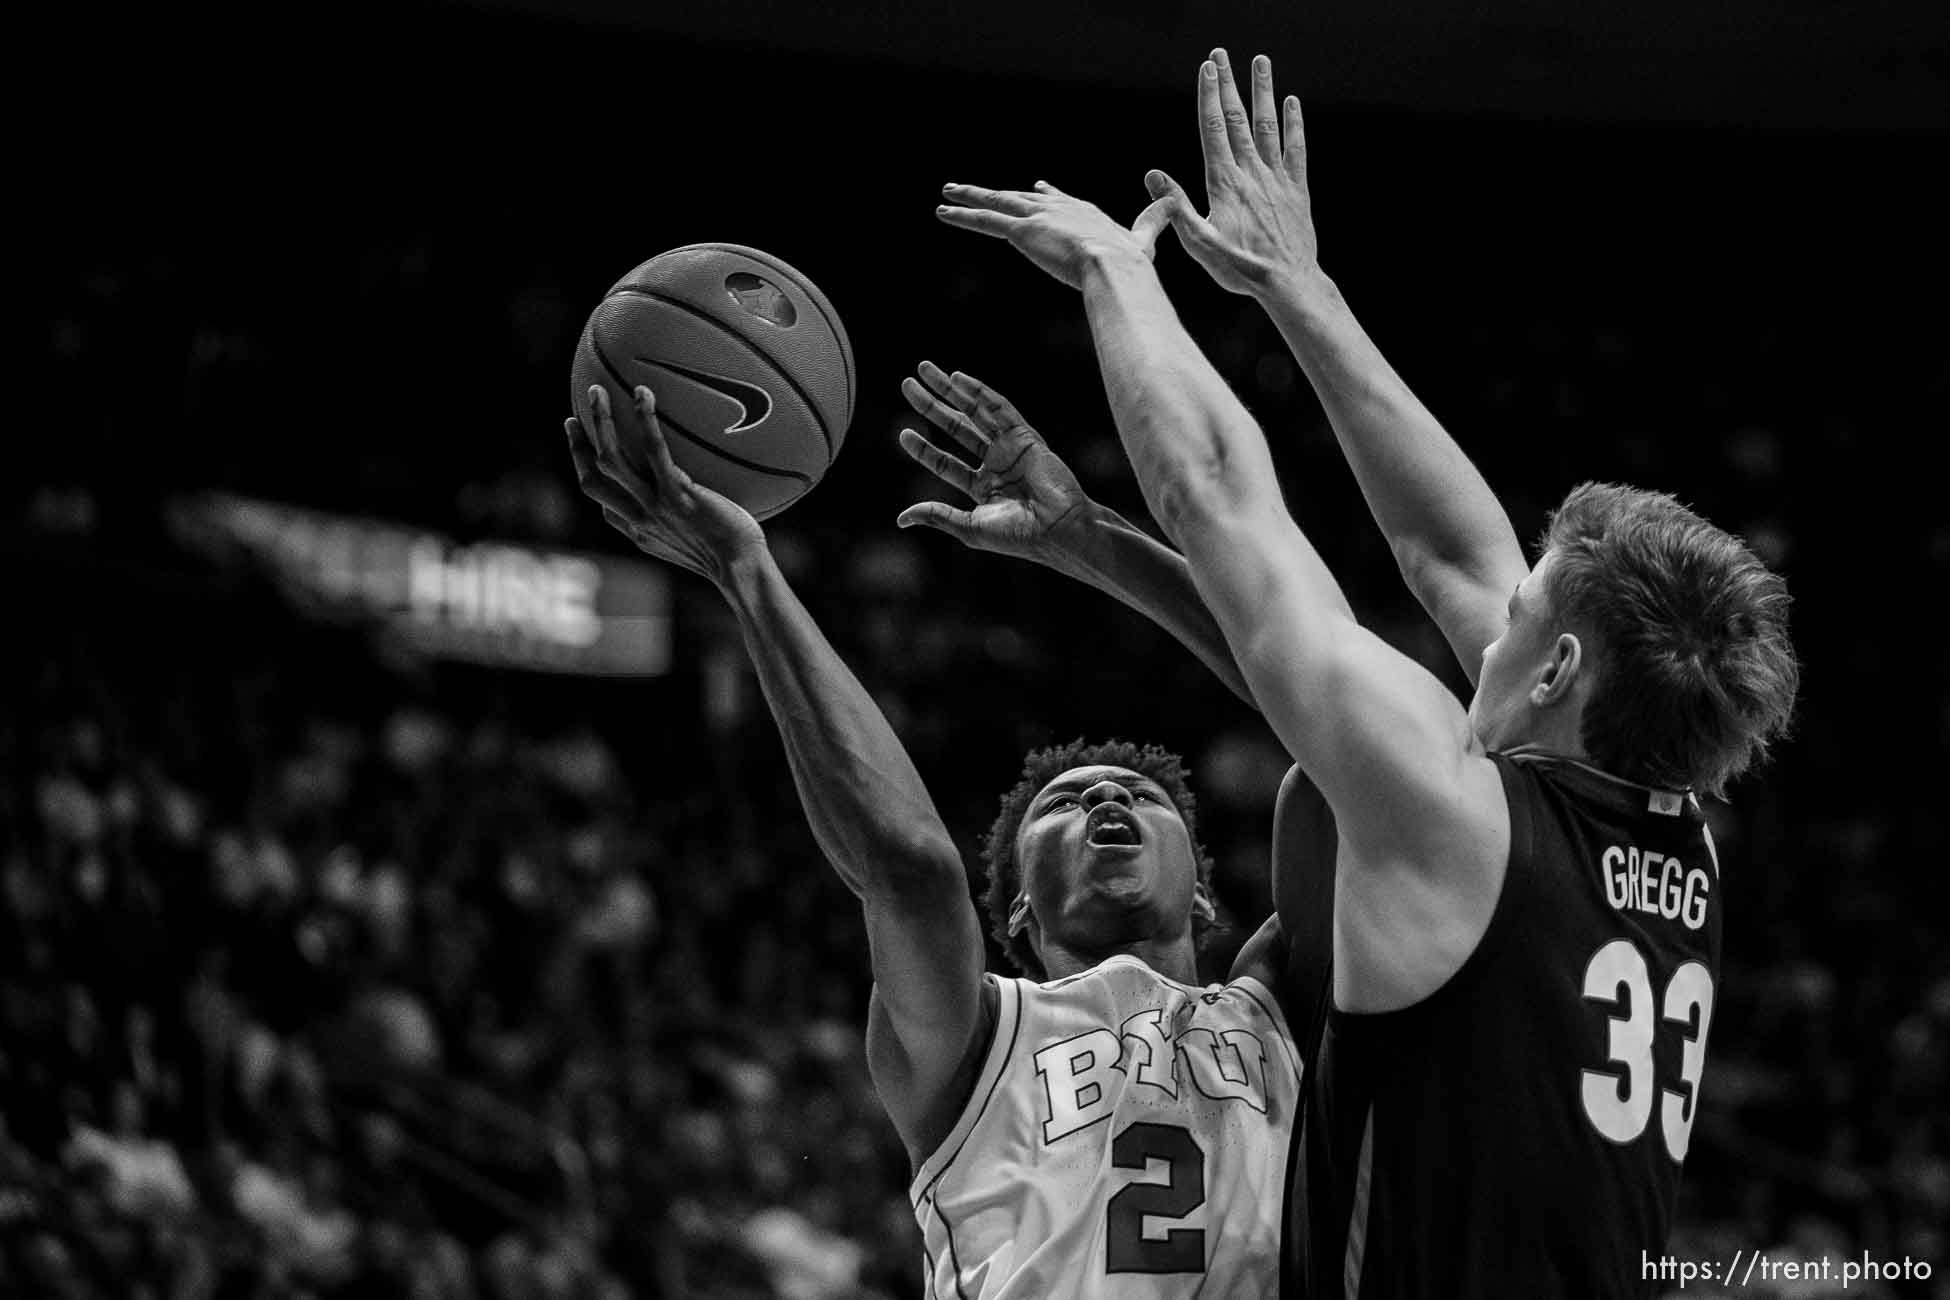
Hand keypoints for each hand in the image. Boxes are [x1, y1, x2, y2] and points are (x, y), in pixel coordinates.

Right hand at [565, 384, 765, 581]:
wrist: (742, 570)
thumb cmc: (735, 556)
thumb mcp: (702, 540)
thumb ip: (691, 517)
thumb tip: (703, 491)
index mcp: (639, 530)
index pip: (604, 502)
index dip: (587, 474)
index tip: (585, 450)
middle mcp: (638, 519)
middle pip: (591, 481)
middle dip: (576, 449)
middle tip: (572, 417)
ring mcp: (653, 506)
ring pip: (610, 459)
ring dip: (599, 422)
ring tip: (595, 390)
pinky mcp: (676, 494)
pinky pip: (653, 449)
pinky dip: (643, 419)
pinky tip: (643, 392)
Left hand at [895, 362, 1094, 566]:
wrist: (1058, 528)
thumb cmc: (1019, 535)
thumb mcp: (970, 527)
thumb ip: (938, 516)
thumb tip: (902, 519)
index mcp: (983, 488)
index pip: (946, 463)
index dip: (924, 449)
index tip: (903, 433)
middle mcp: (995, 464)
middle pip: (956, 428)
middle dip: (931, 406)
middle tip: (907, 385)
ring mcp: (1010, 448)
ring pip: (974, 412)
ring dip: (949, 390)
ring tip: (923, 369)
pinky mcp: (1025, 436)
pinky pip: (999, 408)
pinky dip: (979, 392)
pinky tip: (957, 378)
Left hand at [936, 181, 1170, 288]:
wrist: (1115, 265)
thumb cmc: (1130, 261)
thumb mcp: (1144, 239)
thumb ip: (1154, 221)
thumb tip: (1174, 203)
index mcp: (1083, 212)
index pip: (1058, 200)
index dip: (1045, 195)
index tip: (1037, 187)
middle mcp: (1057, 208)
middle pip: (1020, 198)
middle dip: (998, 193)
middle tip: (977, 187)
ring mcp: (1037, 217)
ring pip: (996, 203)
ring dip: (970, 197)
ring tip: (947, 192)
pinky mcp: (1021, 231)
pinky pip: (984, 220)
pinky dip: (962, 216)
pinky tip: (943, 212)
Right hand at [1144, 49, 1319, 296]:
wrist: (1287, 283)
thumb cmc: (1239, 268)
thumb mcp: (1199, 243)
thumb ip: (1177, 207)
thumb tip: (1154, 175)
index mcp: (1225, 182)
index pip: (1213, 128)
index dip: (1209, 95)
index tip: (1207, 67)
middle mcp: (1252, 173)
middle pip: (1237, 118)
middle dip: (1229, 83)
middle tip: (1222, 53)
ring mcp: (1277, 178)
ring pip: (1268, 125)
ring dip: (1263, 91)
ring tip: (1260, 62)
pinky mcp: (1297, 190)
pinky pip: (1296, 149)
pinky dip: (1294, 124)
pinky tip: (1292, 103)